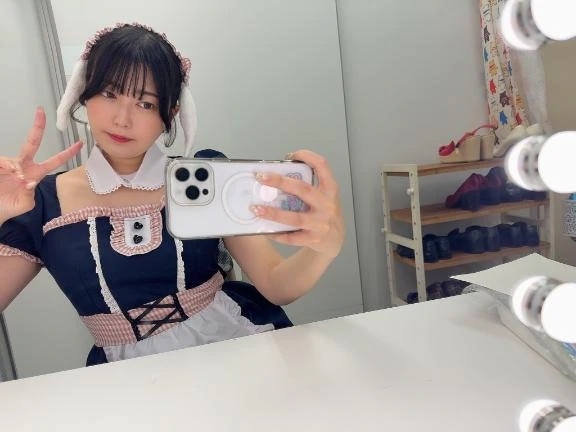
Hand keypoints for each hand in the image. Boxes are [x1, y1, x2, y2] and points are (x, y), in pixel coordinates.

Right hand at [0, 107, 82, 221]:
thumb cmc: (10, 207)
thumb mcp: (25, 204)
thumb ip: (30, 195)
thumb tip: (28, 181)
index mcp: (35, 173)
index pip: (55, 161)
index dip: (67, 153)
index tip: (79, 142)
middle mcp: (23, 165)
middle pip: (32, 143)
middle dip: (38, 127)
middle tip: (41, 111)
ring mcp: (9, 164)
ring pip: (14, 161)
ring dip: (15, 171)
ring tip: (13, 182)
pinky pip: (3, 163)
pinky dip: (6, 169)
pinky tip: (6, 175)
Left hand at [252, 150, 343, 258]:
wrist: (335, 241)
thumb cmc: (324, 214)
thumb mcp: (323, 197)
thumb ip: (307, 187)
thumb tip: (275, 178)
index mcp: (330, 190)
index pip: (322, 166)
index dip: (307, 157)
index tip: (291, 155)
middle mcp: (327, 205)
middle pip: (303, 190)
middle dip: (280, 182)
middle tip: (261, 177)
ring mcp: (321, 224)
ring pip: (295, 218)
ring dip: (273, 213)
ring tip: (256, 208)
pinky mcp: (314, 240)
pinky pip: (291, 237)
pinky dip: (276, 233)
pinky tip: (266, 230)